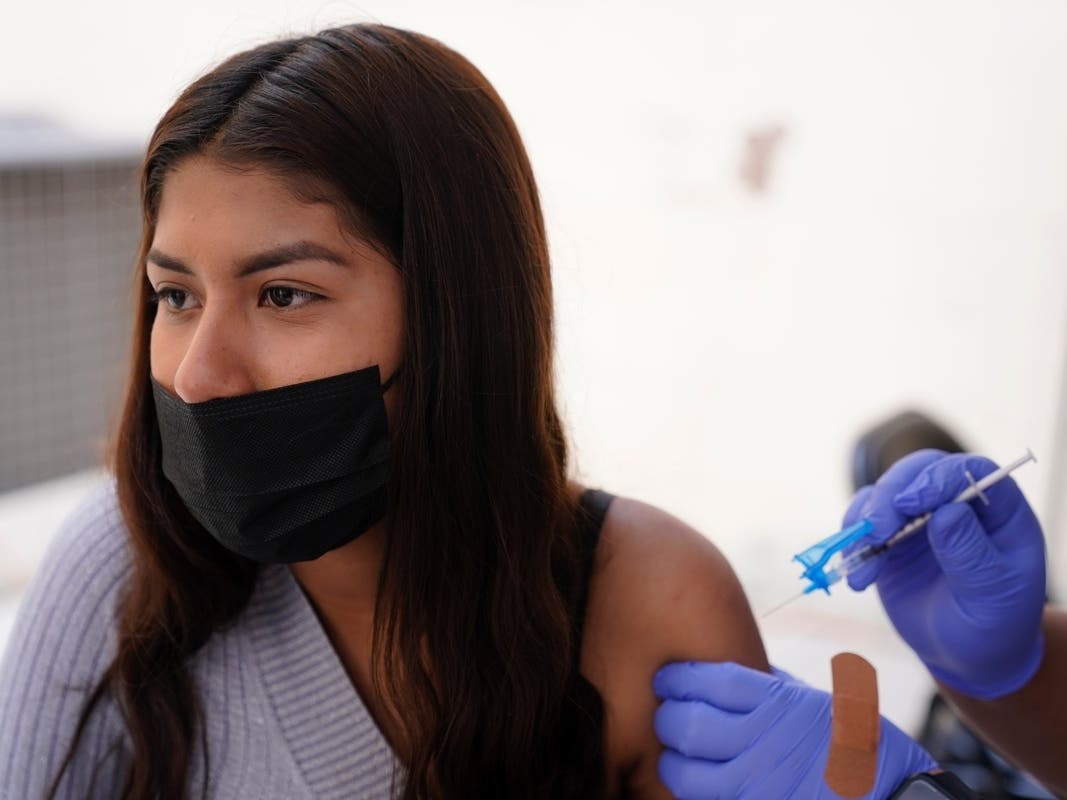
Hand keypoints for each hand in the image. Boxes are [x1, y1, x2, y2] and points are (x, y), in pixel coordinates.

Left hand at [652, 661, 934, 798]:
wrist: (895, 795)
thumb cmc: (856, 744)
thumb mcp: (815, 700)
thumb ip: (769, 686)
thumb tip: (726, 672)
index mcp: (778, 703)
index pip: (708, 681)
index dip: (677, 678)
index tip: (667, 678)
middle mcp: (763, 742)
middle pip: (687, 724)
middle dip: (668, 717)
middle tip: (668, 714)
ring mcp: (759, 785)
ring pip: (684, 773)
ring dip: (672, 762)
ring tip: (676, 755)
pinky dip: (695, 793)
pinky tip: (698, 783)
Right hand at [844, 450, 1046, 698]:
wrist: (964, 655)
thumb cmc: (992, 625)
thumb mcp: (992, 596)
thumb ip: (971, 554)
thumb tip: (947, 512)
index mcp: (998, 512)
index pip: (969, 471)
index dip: (937, 478)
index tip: (909, 504)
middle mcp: (957, 504)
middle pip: (918, 472)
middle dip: (890, 495)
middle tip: (876, 530)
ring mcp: (920, 518)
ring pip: (884, 493)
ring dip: (866, 521)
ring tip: (866, 564)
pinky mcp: (890, 536)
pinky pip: (862, 522)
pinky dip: (853, 543)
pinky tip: (860, 578)